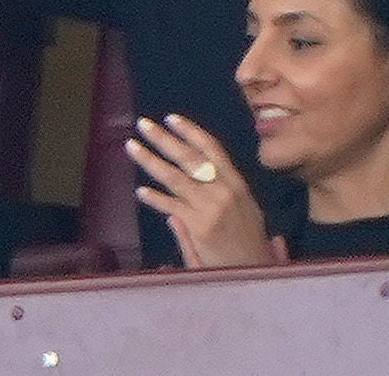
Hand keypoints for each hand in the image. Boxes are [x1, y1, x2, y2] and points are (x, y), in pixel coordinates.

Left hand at [127, 114, 283, 268]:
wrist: (255, 269)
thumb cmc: (250, 243)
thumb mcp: (244, 212)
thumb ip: (216, 198)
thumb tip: (192, 187)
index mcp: (236, 183)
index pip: (212, 149)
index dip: (191, 132)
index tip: (171, 118)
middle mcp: (224, 190)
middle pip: (190, 158)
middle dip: (164, 139)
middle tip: (144, 124)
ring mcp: (211, 207)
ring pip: (176, 178)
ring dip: (151, 160)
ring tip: (133, 147)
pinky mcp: (199, 226)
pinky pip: (172, 208)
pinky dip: (155, 199)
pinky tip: (140, 191)